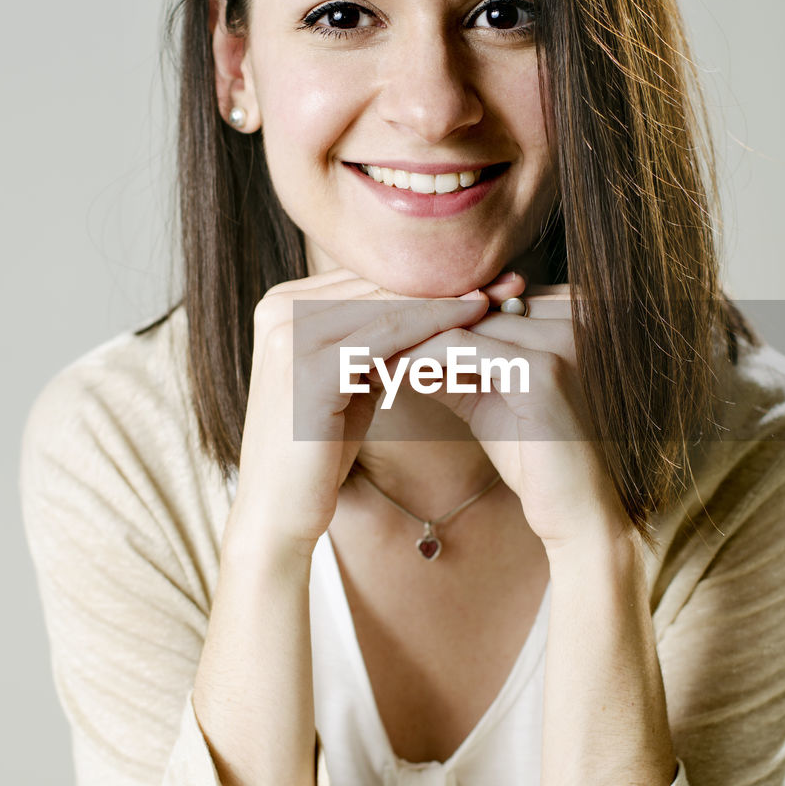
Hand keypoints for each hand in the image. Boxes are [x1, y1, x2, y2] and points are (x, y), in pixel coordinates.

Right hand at [223, 269, 494, 564]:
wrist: (279, 510)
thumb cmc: (319, 449)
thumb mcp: (348, 381)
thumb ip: (374, 341)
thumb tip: (429, 311)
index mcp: (282, 304)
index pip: (369, 279)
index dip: (428, 276)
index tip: (485, 275)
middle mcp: (278, 308)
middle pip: (379, 285)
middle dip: (445, 283)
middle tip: (506, 280)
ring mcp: (289, 334)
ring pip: (389, 305)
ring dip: (449, 301)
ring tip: (500, 300)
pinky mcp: (310, 366)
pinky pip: (388, 336)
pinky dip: (435, 328)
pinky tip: (473, 327)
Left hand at [375, 282, 633, 552]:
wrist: (580, 513)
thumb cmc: (537, 459)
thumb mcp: (489, 400)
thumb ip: (455, 367)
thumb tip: (402, 346)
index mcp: (562, 318)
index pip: (479, 299)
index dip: (425, 314)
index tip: (372, 328)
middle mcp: (570, 317)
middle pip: (469, 303)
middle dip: (410, 321)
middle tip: (357, 335)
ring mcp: (560, 340)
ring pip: (461, 322)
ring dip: (408, 337)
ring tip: (364, 354)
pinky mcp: (544, 370)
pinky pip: (463, 350)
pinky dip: (420, 358)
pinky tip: (387, 374)